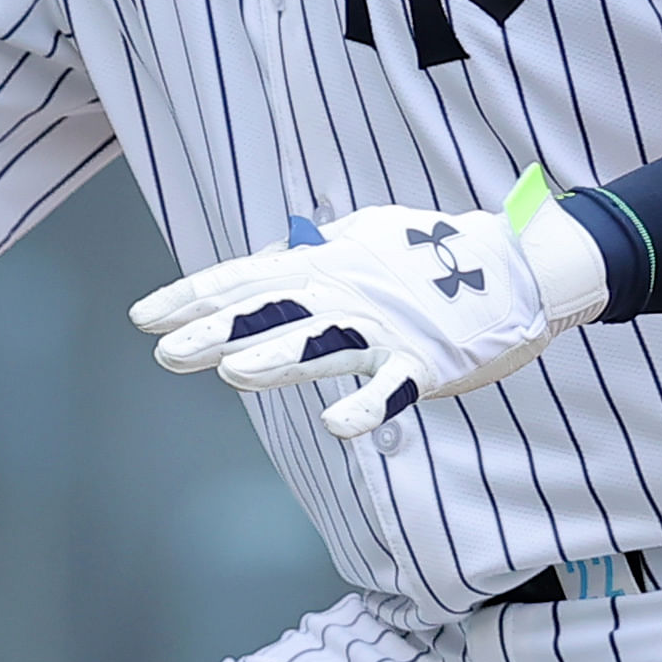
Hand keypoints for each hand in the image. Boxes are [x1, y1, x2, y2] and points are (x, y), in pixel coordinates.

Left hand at [132, 173, 610, 439]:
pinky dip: (365, 407)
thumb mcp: (362, 234)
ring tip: (231, 374)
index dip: (192, 296)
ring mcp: (385, 329)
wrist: (518, 264)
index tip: (143, 317)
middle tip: (164, 353)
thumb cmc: (433, 250)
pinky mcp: (426, 363)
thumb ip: (312, 250)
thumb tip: (268, 254)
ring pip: (322, 345)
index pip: (244, 279)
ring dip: (278, 359)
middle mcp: (346, 294)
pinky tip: (332, 427)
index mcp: (324, 263)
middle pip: (270, 312)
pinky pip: (392, 389)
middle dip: (215, 332)